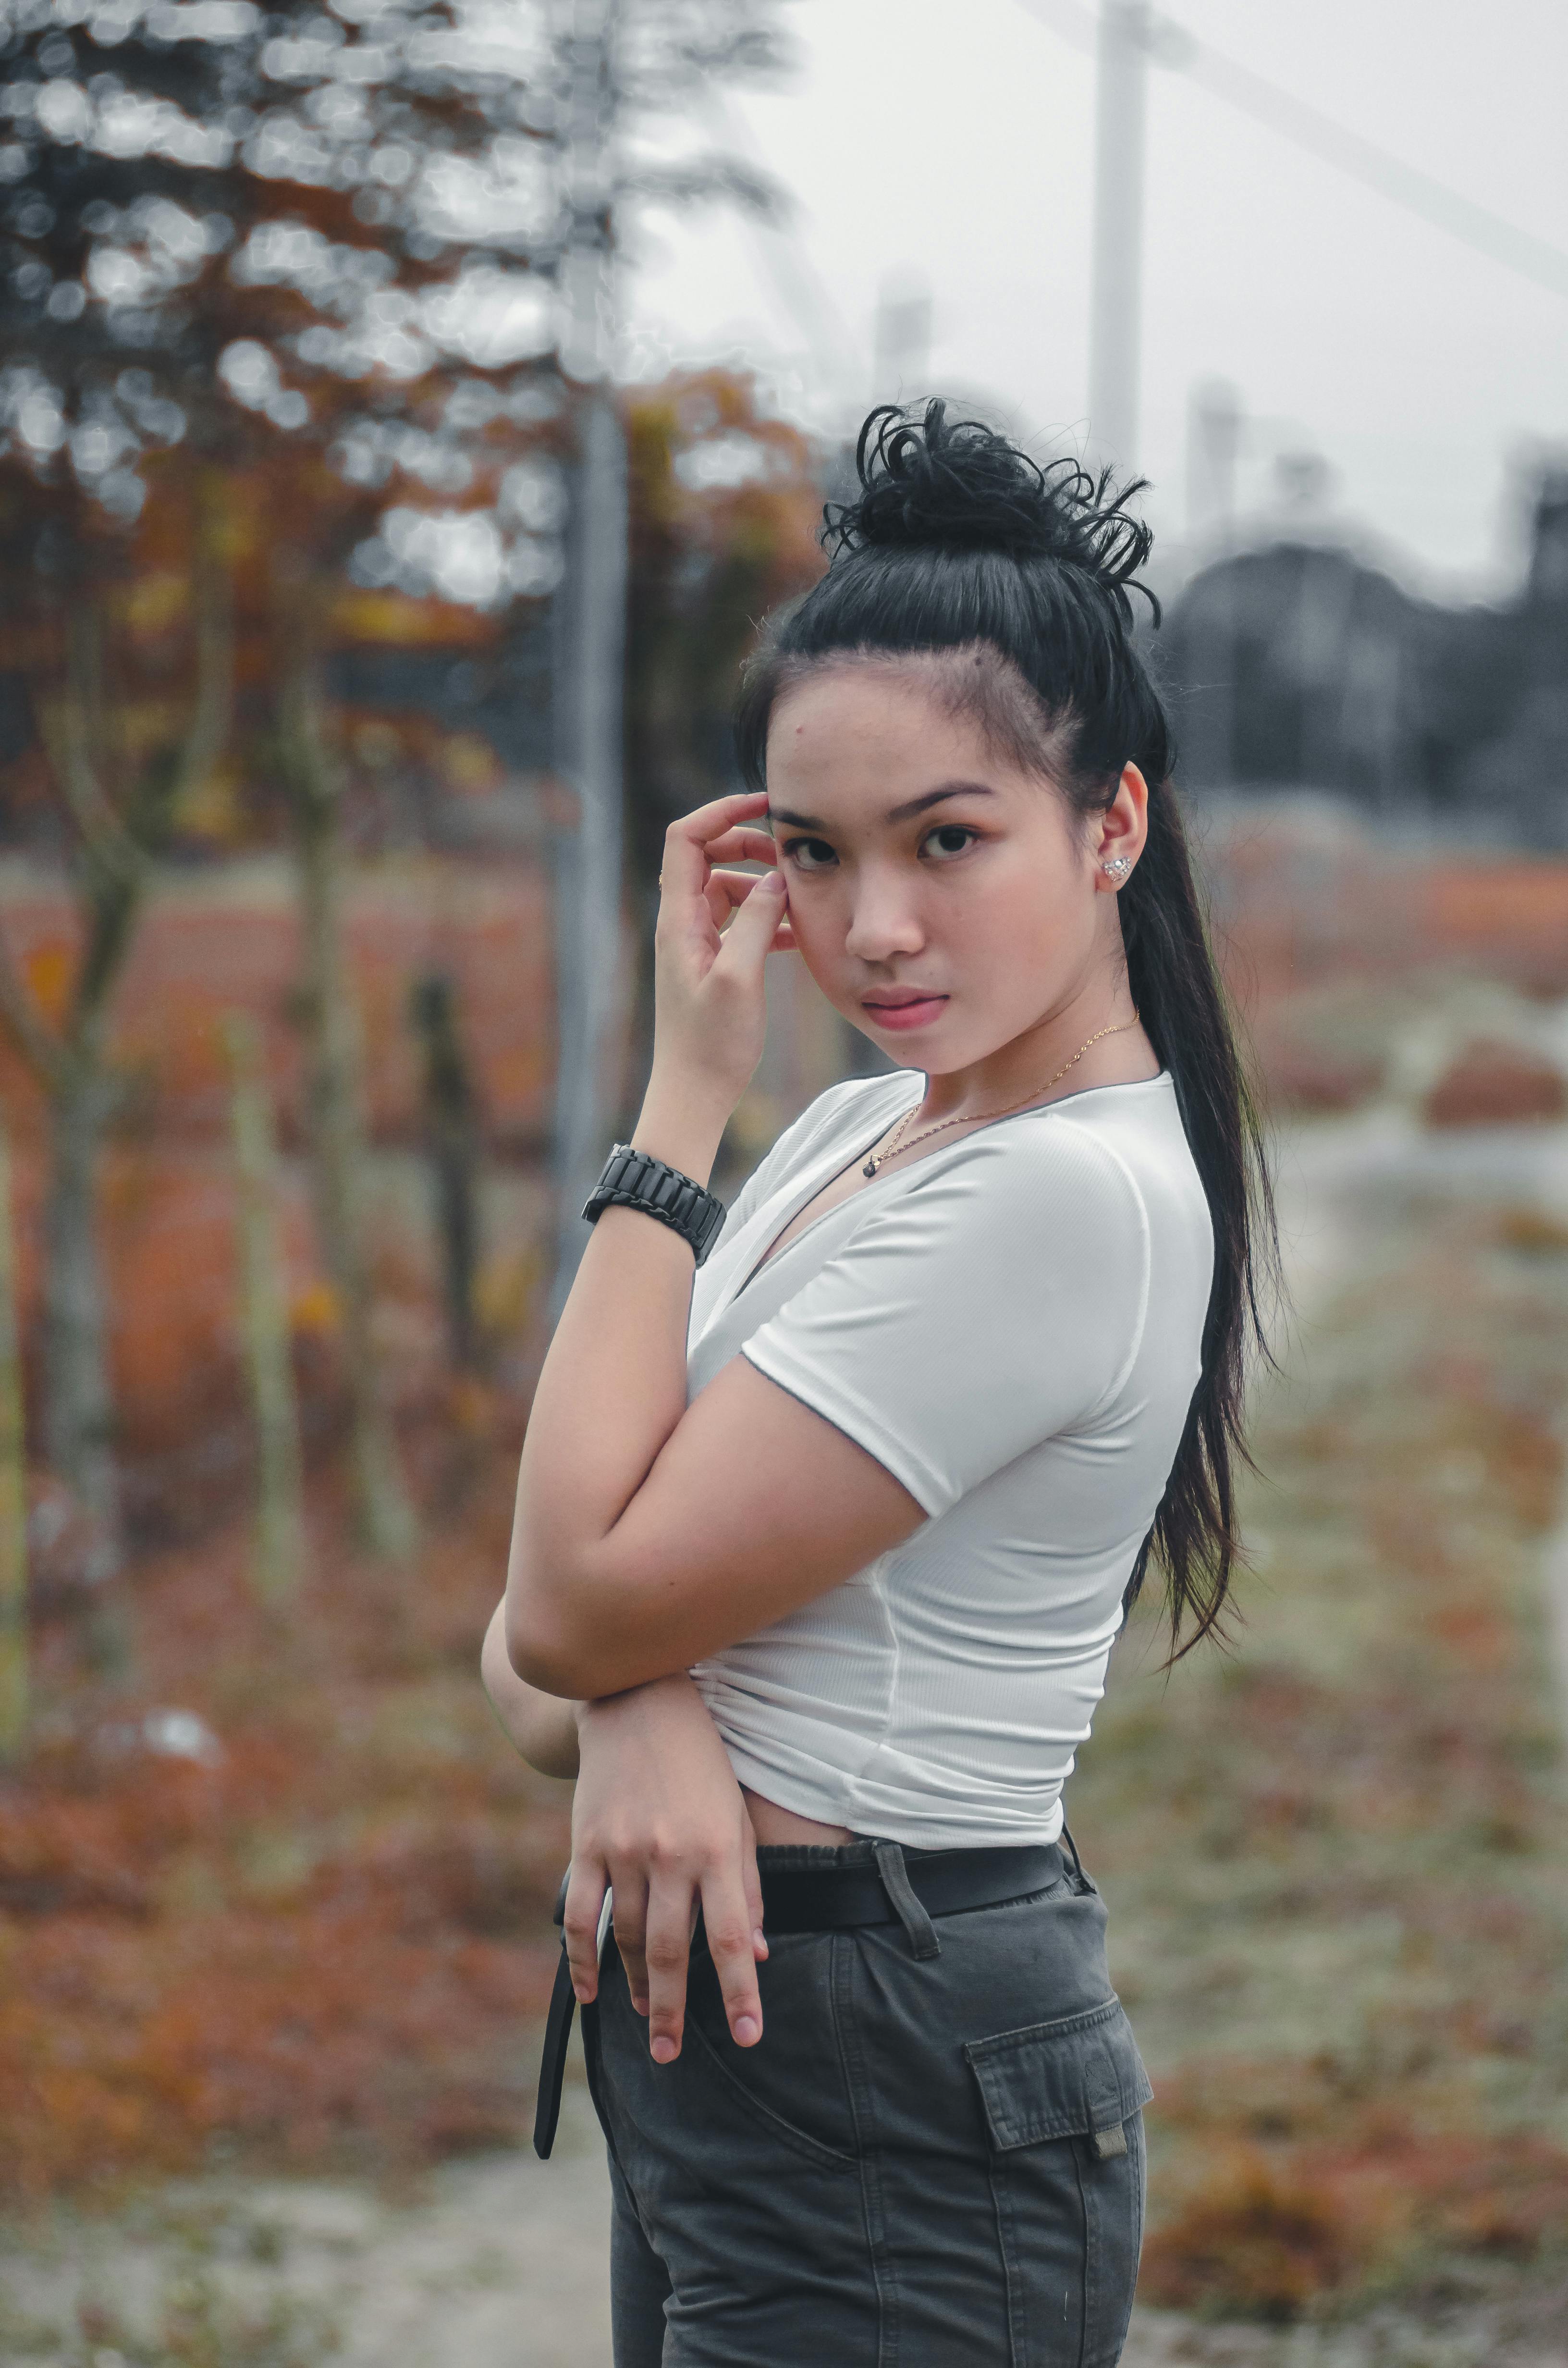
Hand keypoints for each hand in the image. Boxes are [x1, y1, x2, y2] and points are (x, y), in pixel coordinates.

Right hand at [564, 1672, 766, 2063]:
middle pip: (668, 1951)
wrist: (640, 1704)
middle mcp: (671, 1855)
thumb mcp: (738, 1818)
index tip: (750, 2035)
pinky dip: (583, 1959)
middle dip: (674, 2010)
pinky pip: (582, 1915)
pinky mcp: (586, 1844)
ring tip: (648, 2018)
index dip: (739, 1991)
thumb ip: (748, 1886)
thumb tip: (758, 1952)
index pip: (730, 1936)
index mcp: (717, 1849)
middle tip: (672, 2054)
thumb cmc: (702, 1764)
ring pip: (624, 1939)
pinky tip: (591, 1991)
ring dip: (635, 1986)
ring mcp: (623, 1850)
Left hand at [647, 790, 793, 1121]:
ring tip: (801, 901)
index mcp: (678, 920)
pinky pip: (738, 923)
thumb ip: (755, 921)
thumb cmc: (711, 1045)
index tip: (766, 805)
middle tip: (792, 858)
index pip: (685, 839)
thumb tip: (775, 878)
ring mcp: (696, 944)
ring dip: (762, 887)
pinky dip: (764, 918)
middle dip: (749, 846)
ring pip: (728, 890)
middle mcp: (681, 924)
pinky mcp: (713, 964)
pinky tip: (795, 936)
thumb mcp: (738, 978)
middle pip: (708, 857)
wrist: (693, 1095)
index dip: (722, 812)